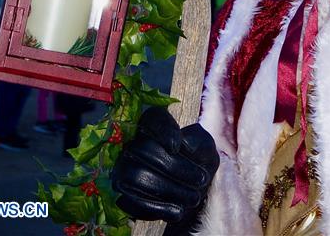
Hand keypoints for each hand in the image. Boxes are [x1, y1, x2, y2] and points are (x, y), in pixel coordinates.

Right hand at [111, 107, 218, 227]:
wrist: (189, 191)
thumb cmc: (197, 162)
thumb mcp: (206, 148)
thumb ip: (199, 140)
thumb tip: (184, 144)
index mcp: (155, 124)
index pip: (153, 118)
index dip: (163, 131)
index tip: (177, 147)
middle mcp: (134, 143)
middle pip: (145, 149)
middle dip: (176, 167)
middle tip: (201, 179)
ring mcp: (124, 168)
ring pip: (138, 175)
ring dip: (169, 188)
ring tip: (193, 197)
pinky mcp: (123, 193)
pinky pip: (133, 201)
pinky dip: (157, 207)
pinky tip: (177, 211)